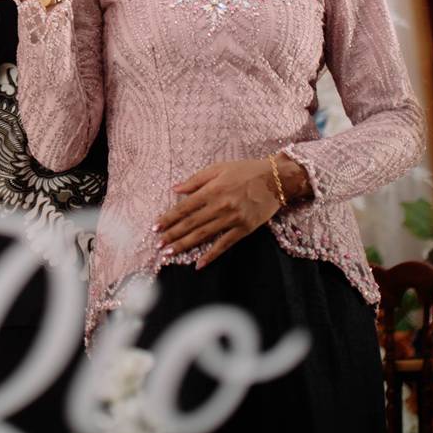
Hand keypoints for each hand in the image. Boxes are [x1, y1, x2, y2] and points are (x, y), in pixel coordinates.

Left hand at [156, 156, 283, 268]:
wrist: (277, 179)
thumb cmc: (245, 171)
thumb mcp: (218, 168)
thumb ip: (196, 180)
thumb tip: (175, 189)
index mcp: (212, 190)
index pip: (184, 207)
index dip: (168, 218)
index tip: (155, 227)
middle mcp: (220, 206)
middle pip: (191, 224)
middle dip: (172, 235)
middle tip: (158, 245)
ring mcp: (233, 219)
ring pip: (204, 235)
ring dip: (185, 245)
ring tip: (169, 253)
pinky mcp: (244, 229)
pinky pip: (224, 245)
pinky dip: (211, 255)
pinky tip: (199, 264)